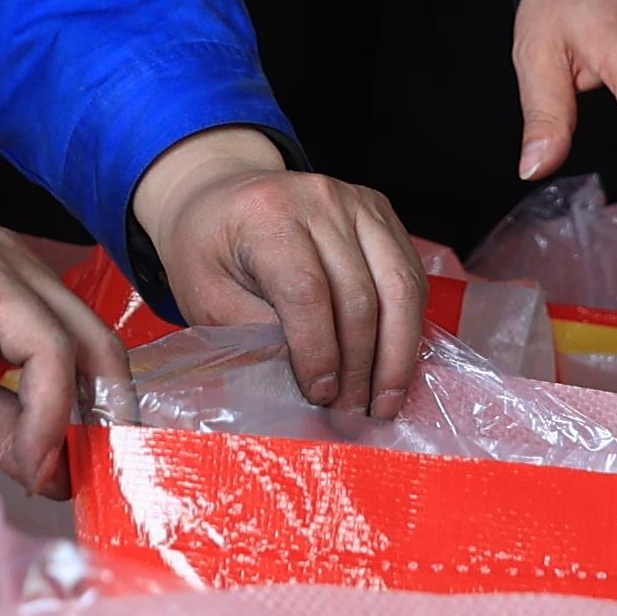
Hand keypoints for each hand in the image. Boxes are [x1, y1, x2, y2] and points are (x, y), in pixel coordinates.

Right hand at [0, 150, 125, 492]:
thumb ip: (0, 432)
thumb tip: (60, 477)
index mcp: (14, 299)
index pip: (88, 362)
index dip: (99, 428)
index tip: (90, 491)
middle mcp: (21, 274)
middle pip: (103, 355)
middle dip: (108, 432)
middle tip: (95, 496)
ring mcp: (2, 267)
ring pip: (86, 349)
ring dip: (82, 429)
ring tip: (57, 482)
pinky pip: (46, 349)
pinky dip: (50, 411)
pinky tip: (31, 456)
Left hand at [134, 128, 426, 419]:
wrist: (221, 199)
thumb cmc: (207, 251)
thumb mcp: (206, 297)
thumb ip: (252, 334)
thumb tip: (306, 378)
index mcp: (266, 215)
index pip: (306, 290)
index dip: (319, 351)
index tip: (320, 396)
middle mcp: (320, 200)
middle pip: (359, 294)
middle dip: (360, 366)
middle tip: (352, 416)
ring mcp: (357, 204)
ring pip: (399, 287)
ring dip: (396, 354)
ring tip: (383, 403)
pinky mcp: (381, 215)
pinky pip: (410, 277)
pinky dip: (407, 327)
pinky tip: (393, 364)